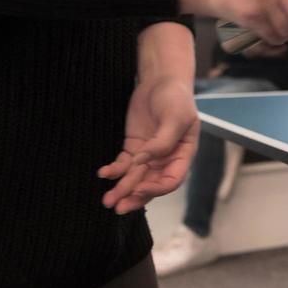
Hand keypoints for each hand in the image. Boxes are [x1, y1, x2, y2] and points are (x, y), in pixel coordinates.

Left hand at [98, 74, 198, 214]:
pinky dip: (113, 170)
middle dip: (135, 196)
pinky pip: (123, 163)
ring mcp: (149, 154)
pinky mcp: (134, 146)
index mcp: (183, 155)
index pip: (172, 180)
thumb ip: (163, 141)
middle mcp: (166, 159)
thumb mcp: (176, 118)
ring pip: (135, 177)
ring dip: (121, 189)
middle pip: (151, 184)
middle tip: (118, 207)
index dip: (156, 188)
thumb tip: (144, 161)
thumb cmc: (176, 98)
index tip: (139, 188)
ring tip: (107, 200)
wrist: (162, 80)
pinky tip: (103, 173)